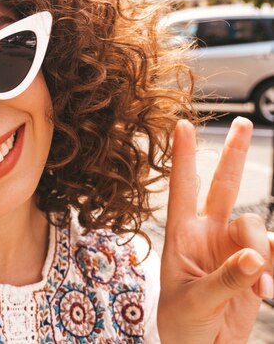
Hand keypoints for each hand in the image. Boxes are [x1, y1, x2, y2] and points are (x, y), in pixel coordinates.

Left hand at [158, 117, 273, 343]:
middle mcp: (208, 234)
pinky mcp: (255, 265)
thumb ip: (226, 279)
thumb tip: (255, 256)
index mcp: (181, 236)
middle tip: (243, 123)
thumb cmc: (182, 324)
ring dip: (262, 253)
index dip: (184, 156)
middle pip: (223, 186)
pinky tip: (268, 292)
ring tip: (260, 290)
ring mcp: (233, 248)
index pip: (181, 189)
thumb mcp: (195, 302)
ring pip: (256, 226)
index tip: (182, 124)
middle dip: (234, 154)